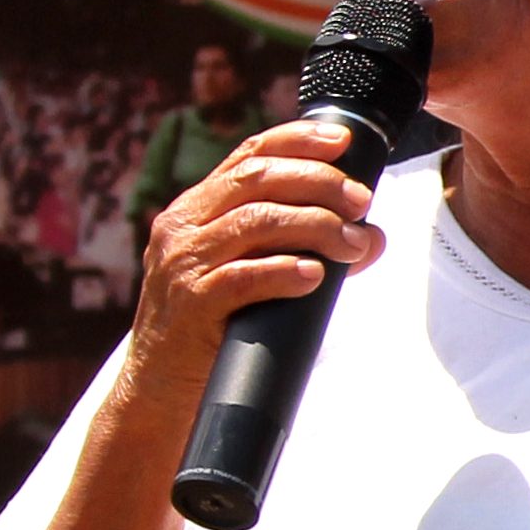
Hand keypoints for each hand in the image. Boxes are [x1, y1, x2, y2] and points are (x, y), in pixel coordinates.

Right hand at [124, 120, 381, 396]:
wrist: (159, 388)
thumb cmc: (216, 325)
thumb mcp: (252, 272)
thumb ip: (303, 247)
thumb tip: (371, 236)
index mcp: (197, 209)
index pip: (247, 155)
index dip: (296, 140)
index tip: (343, 142)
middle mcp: (184, 227)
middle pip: (256, 180)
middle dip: (318, 182)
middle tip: (361, 201)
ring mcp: (183, 264)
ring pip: (254, 222)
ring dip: (315, 226)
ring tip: (353, 243)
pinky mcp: (190, 305)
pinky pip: (240, 277)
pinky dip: (283, 271)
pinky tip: (313, 275)